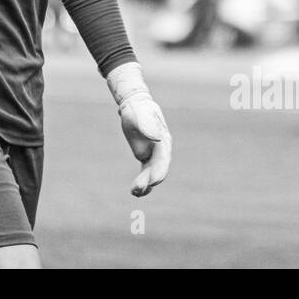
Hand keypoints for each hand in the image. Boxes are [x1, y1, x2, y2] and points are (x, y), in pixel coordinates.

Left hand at [106, 63, 171, 196]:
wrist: (135, 105)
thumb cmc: (139, 109)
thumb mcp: (141, 115)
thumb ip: (148, 125)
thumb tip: (157, 138)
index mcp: (164, 141)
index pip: (163, 160)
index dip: (159, 172)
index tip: (151, 182)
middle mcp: (161, 150)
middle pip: (157, 170)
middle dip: (149, 182)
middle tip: (137, 190)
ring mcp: (154, 155)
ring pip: (151, 175)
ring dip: (144, 185)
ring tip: (134, 193)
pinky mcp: (145, 157)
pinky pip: (145, 173)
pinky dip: (141, 183)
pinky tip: (135, 192)